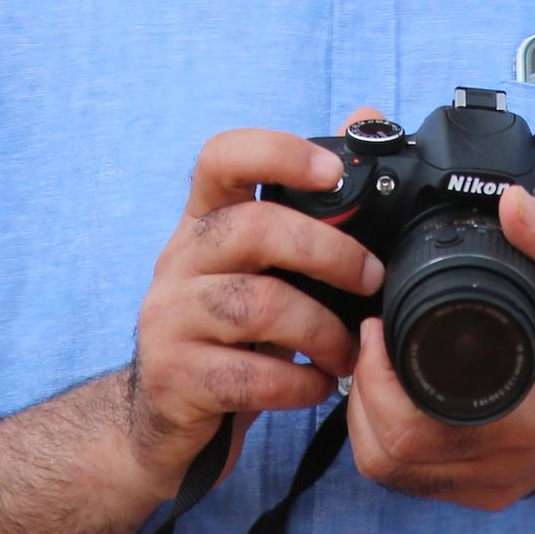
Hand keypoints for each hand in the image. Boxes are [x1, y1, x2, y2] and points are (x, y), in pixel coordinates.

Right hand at [125, 130, 383, 497]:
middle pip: (253, 228)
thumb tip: (365, 115)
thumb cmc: (231, 331)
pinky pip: (249, 375)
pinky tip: (316, 386)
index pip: (221, 157)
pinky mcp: (174, 378)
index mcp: (203, 221)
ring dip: (322, 330)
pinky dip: (298, 383)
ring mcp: (169, 318)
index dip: (278, 153)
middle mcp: (178, 260)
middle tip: (370, 280)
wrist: (164, 418)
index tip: (333, 173)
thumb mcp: (264, 266)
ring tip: (348, 351)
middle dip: (328, 252)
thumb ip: (311, 203)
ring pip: (257, 305)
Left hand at [346, 187, 534, 509]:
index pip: (405, 434)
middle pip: (386, 459)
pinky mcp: (490, 486)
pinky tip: (400, 389)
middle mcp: (500, 468)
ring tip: (382, 356)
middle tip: (373, 335)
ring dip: (371, 417)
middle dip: (361, 394)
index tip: (379, 323)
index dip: (373, 380)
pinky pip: (415, 476)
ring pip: (393, 472)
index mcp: (518, 427)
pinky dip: (392, 437)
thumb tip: (509, 201)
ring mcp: (492, 485)